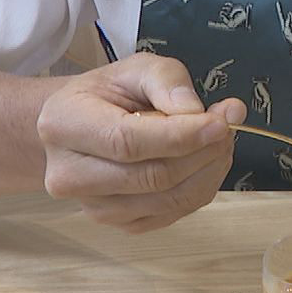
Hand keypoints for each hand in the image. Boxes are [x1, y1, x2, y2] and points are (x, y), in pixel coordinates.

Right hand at [35, 53, 245, 232]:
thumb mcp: (135, 68)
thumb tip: (198, 112)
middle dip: (202, 152)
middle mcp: (69, 174)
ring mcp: (92, 206)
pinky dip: (199, 190)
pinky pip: (170, 214)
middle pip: (151, 176)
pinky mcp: (117, 224)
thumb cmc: (108, 94)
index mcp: (64, 125)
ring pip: (165, 200)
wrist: (80, 127)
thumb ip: (167, 81)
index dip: (180, 136)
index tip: (219, 123)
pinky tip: (204, 163)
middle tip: (227, 126)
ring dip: (207, 172)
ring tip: (218, 142)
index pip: (128, 142)